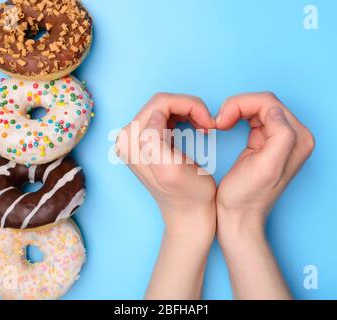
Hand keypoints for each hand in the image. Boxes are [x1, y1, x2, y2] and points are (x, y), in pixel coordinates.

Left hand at [116, 93, 216, 298]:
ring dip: (188, 111)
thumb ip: (155, 141)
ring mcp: (135, 140)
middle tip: (208, 124)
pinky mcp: (146, 142)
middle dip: (189, 107)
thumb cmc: (188, 195)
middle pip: (161, 102)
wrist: (189, 215)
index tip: (208, 123)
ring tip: (204, 127)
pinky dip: (183, 117)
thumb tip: (155, 116)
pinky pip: (165, 116)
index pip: (160, 103)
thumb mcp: (172, 169)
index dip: (190, 106)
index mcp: (131, 142)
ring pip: (165, 107)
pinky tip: (195, 129)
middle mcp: (127, 138)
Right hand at [216, 92, 314, 227]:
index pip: (270, 103)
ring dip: (236, 110)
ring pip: (257, 107)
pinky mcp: (266, 141)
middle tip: (219, 122)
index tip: (222, 121)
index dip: (242, 105)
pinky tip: (227, 126)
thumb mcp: (266, 168)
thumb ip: (281, 135)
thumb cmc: (247, 197)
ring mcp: (281, 138)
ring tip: (221, 124)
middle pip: (264, 102)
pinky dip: (237, 116)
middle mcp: (295, 136)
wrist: (238, 216)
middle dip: (238, 106)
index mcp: (299, 140)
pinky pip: (253, 116)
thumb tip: (273, 110)